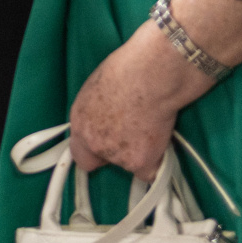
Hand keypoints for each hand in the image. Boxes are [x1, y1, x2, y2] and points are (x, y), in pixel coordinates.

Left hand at [68, 25, 206, 179]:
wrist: (151, 75)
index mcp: (80, 123)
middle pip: (104, 160)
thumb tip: (103, 120)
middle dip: (116, 152)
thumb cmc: (128, 70)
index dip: (94, 152)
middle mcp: (94, 143)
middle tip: (133, 133)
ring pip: (129, 164)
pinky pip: (150, 172)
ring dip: (139, 152)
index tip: (104, 148)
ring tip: (150, 125)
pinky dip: (158, 162)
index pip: (80, 155)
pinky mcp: (141, 162)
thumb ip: (96, 113)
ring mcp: (117, 156)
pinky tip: (162, 140)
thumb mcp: (97, 89)